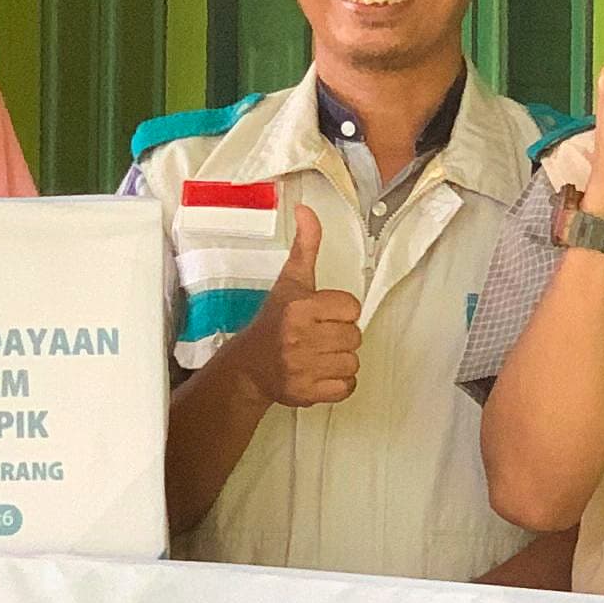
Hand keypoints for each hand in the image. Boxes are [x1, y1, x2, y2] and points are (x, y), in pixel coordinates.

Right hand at [219, 205, 359, 409]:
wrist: (249, 365)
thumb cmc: (275, 320)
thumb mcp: (290, 281)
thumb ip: (305, 246)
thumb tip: (306, 209)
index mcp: (300, 307)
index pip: (351, 308)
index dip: (340, 311)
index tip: (322, 314)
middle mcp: (299, 338)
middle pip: (354, 337)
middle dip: (340, 336)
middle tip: (319, 336)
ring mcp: (302, 368)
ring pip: (353, 363)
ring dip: (340, 360)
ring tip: (319, 354)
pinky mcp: (306, 393)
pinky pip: (346, 388)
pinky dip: (339, 384)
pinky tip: (320, 372)